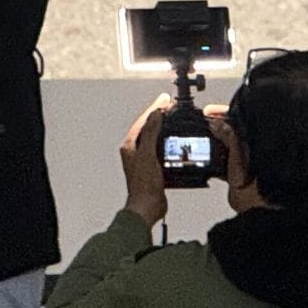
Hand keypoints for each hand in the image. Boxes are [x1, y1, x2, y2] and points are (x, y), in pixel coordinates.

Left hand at [120, 97, 169, 226]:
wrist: (147, 207)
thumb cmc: (143, 186)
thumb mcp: (148, 154)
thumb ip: (150, 132)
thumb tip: (155, 114)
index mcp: (130, 145)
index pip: (143, 120)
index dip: (154, 108)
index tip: (164, 99)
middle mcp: (135, 151)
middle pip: (148, 127)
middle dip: (159, 116)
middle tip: (170, 106)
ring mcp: (144, 159)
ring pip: (155, 138)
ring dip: (164, 129)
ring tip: (173, 119)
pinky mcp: (153, 168)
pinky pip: (161, 150)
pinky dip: (168, 143)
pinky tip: (176, 144)